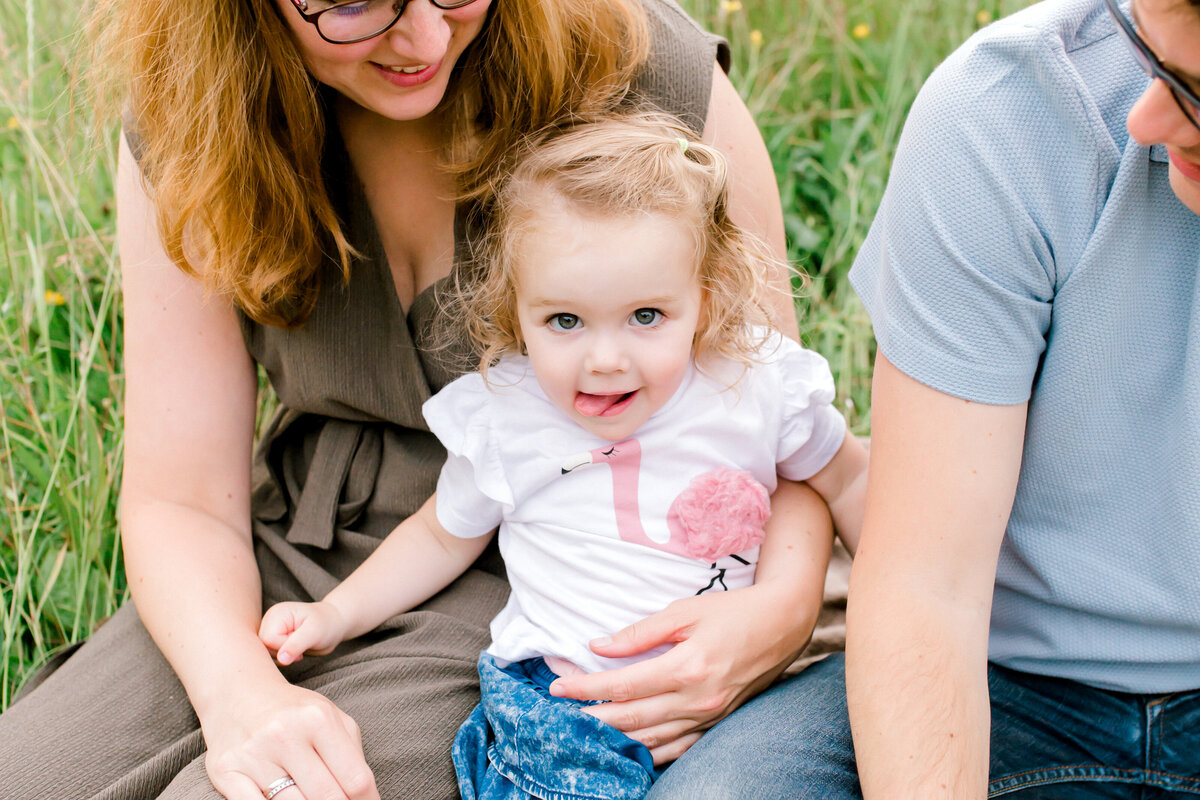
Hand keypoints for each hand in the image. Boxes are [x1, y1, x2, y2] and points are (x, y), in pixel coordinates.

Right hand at [201, 678, 379, 799]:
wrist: (237, 693)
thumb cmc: (293, 712)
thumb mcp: (331, 718)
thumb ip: (353, 755)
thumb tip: (366, 797)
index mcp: (318, 720)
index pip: (355, 779)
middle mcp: (285, 735)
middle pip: (327, 797)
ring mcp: (253, 755)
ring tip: (313, 799)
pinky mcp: (225, 771)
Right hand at [259, 601, 347, 665]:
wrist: (331, 625)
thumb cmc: (325, 625)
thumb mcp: (314, 633)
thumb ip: (297, 644)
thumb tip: (281, 659)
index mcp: (276, 613)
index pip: (268, 639)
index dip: (284, 647)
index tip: (302, 643)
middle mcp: (269, 620)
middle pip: (263, 647)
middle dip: (282, 653)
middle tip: (301, 649)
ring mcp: (269, 630)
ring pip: (265, 653)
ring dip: (283, 657)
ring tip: (299, 649)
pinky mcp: (272, 640)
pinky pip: (269, 656)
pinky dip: (282, 658)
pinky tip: (294, 651)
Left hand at [548, 582, 815, 763]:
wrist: (783, 623)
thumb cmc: (733, 611)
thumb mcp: (684, 611)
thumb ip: (640, 633)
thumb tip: (599, 646)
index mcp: (687, 666)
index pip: (623, 685)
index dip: (587, 687)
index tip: (559, 686)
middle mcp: (698, 698)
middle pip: (632, 717)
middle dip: (592, 718)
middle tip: (559, 716)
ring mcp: (710, 715)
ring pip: (653, 738)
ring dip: (616, 738)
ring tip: (585, 733)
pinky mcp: (718, 721)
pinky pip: (680, 746)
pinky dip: (652, 751)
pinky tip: (630, 749)